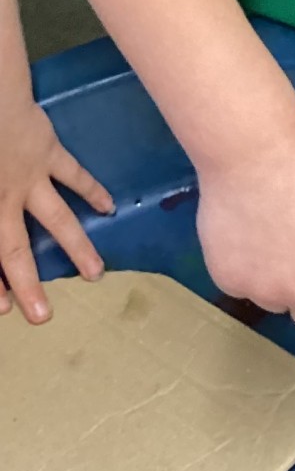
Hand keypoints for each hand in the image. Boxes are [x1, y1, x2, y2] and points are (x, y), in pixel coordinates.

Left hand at [0, 92, 113, 320]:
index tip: (4, 310)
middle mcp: (6, 201)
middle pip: (16, 250)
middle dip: (28, 284)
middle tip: (43, 316)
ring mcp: (31, 178)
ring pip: (57, 220)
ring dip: (76, 247)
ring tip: (95, 273)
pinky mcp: (49, 154)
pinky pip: (74, 176)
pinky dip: (93, 191)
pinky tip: (108, 208)